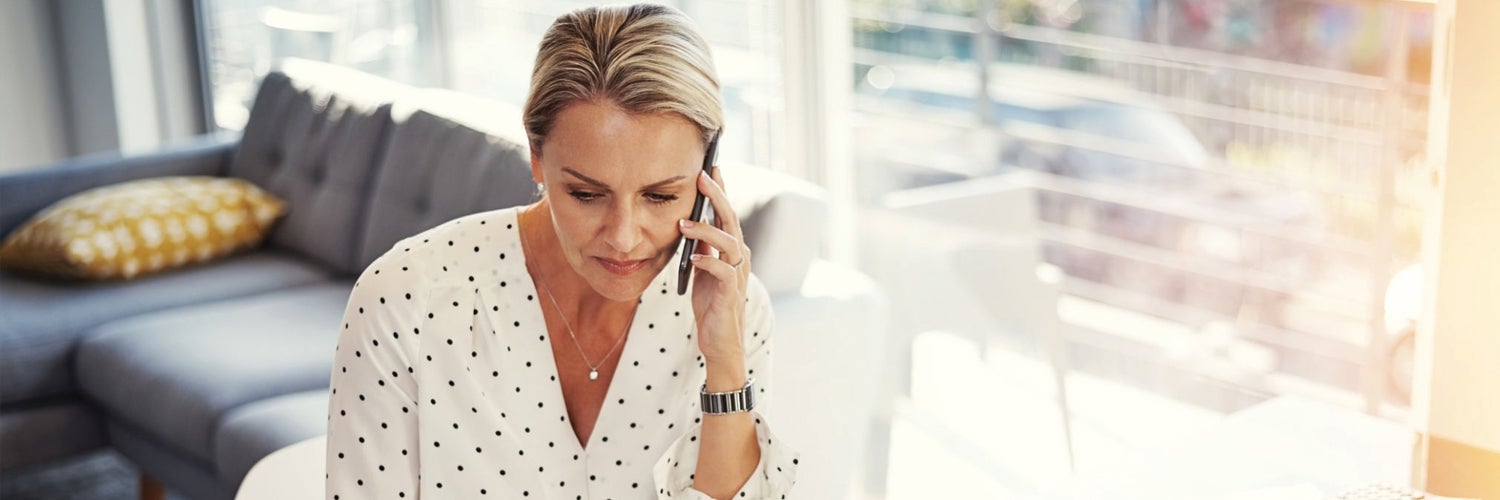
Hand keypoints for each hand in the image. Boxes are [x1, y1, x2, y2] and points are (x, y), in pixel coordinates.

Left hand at [678, 166, 750, 365]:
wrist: (721, 340)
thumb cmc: (711, 303)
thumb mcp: (703, 268)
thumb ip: (701, 246)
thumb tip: (687, 221)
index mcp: (732, 249)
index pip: (726, 212)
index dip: (720, 190)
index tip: (710, 166)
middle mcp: (739, 257)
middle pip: (730, 219)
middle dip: (717, 196)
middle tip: (703, 175)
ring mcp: (737, 275)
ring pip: (729, 242)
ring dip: (706, 230)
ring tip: (684, 223)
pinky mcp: (730, 294)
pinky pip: (723, 272)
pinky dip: (709, 262)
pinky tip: (695, 258)